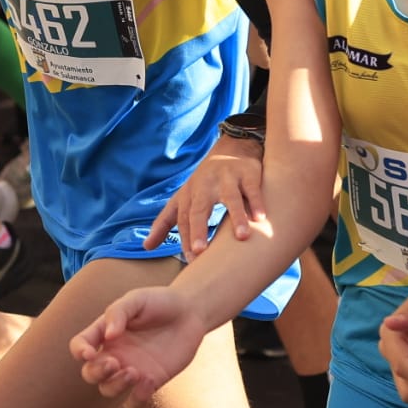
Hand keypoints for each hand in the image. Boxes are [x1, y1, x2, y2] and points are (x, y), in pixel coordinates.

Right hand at [71, 286, 207, 403]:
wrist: (190, 313)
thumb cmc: (159, 302)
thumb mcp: (137, 299)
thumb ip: (118, 312)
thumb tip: (108, 335)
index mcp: (105, 332)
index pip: (80, 345)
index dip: (79, 351)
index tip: (89, 352)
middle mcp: (114, 353)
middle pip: (90, 373)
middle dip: (97, 372)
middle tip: (114, 363)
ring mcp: (131, 369)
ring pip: (108, 389)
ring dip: (115, 386)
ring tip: (134, 372)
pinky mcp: (151, 381)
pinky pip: (136, 399)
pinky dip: (138, 396)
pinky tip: (150, 380)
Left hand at [146, 134, 263, 257]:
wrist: (233, 146)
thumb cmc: (205, 181)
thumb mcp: (184, 198)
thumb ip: (165, 222)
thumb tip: (146, 246)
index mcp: (189, 194)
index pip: (183, 220)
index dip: (186, 240)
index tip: (191, 261)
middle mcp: (205, 185)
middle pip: (199, 209)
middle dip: (198, 229)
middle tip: (200, 252)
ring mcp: (227, 178)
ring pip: (230, 197)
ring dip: (236, 216)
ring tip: (241, 237)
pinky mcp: (247, 173)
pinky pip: (252, 189)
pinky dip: (256, 202)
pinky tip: (261, 218)